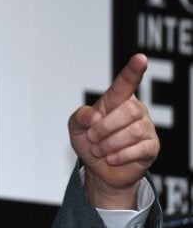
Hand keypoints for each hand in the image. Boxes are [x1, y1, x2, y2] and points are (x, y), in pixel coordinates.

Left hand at [68, 53, 159, 208]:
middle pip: (128, 110)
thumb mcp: (75, 127)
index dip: (133, 70)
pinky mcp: (151, 147)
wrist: (98, 169)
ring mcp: (146, 128)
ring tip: (99, 150)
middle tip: (92, 138)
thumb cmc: (89, 142)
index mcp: (117, 100)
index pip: (126, 82)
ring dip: (109, 144)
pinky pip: (139, 149)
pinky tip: (111, 158)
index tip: (140, 58)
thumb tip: (95, 116)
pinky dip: (120, 155)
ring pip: (133, 131)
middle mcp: (135, 110)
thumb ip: (80, 116)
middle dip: (104, 127)